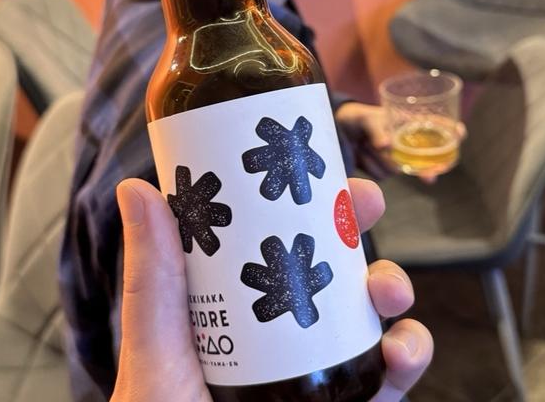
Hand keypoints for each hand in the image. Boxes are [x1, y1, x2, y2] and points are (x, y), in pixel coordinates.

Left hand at [111, 177, 432, 401]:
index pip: (270, 238)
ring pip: (368, 312)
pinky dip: (409, 355)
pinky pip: (391, 376)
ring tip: (388, 288)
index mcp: (237, 306)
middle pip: (327, 264)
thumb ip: (152, 281)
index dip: (298, 199)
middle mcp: (282, 331)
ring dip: (391, 286)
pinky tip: (404, 349)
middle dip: (354, 227)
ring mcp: (319, 371)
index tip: (317, 168)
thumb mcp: (155, 354)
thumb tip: (135, 189)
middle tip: (365, 202)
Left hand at [336, 102, 465, 182]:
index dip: (451, 129)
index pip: (436, 126)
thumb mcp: (366, 119)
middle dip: (429, 168)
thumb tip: (386, 145)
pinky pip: (382, 176)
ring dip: (379, 159)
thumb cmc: (358, 119)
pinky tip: (361, 154)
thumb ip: (376, 130)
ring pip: (398, 169)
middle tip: (430, 176)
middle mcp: (407, 143)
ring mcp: (396, 158)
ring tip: (364, 144)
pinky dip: (370, 166)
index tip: (460, 133)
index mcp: (409, 124)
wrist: (339, 133)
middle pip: (427, 159)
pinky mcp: (383, 170)